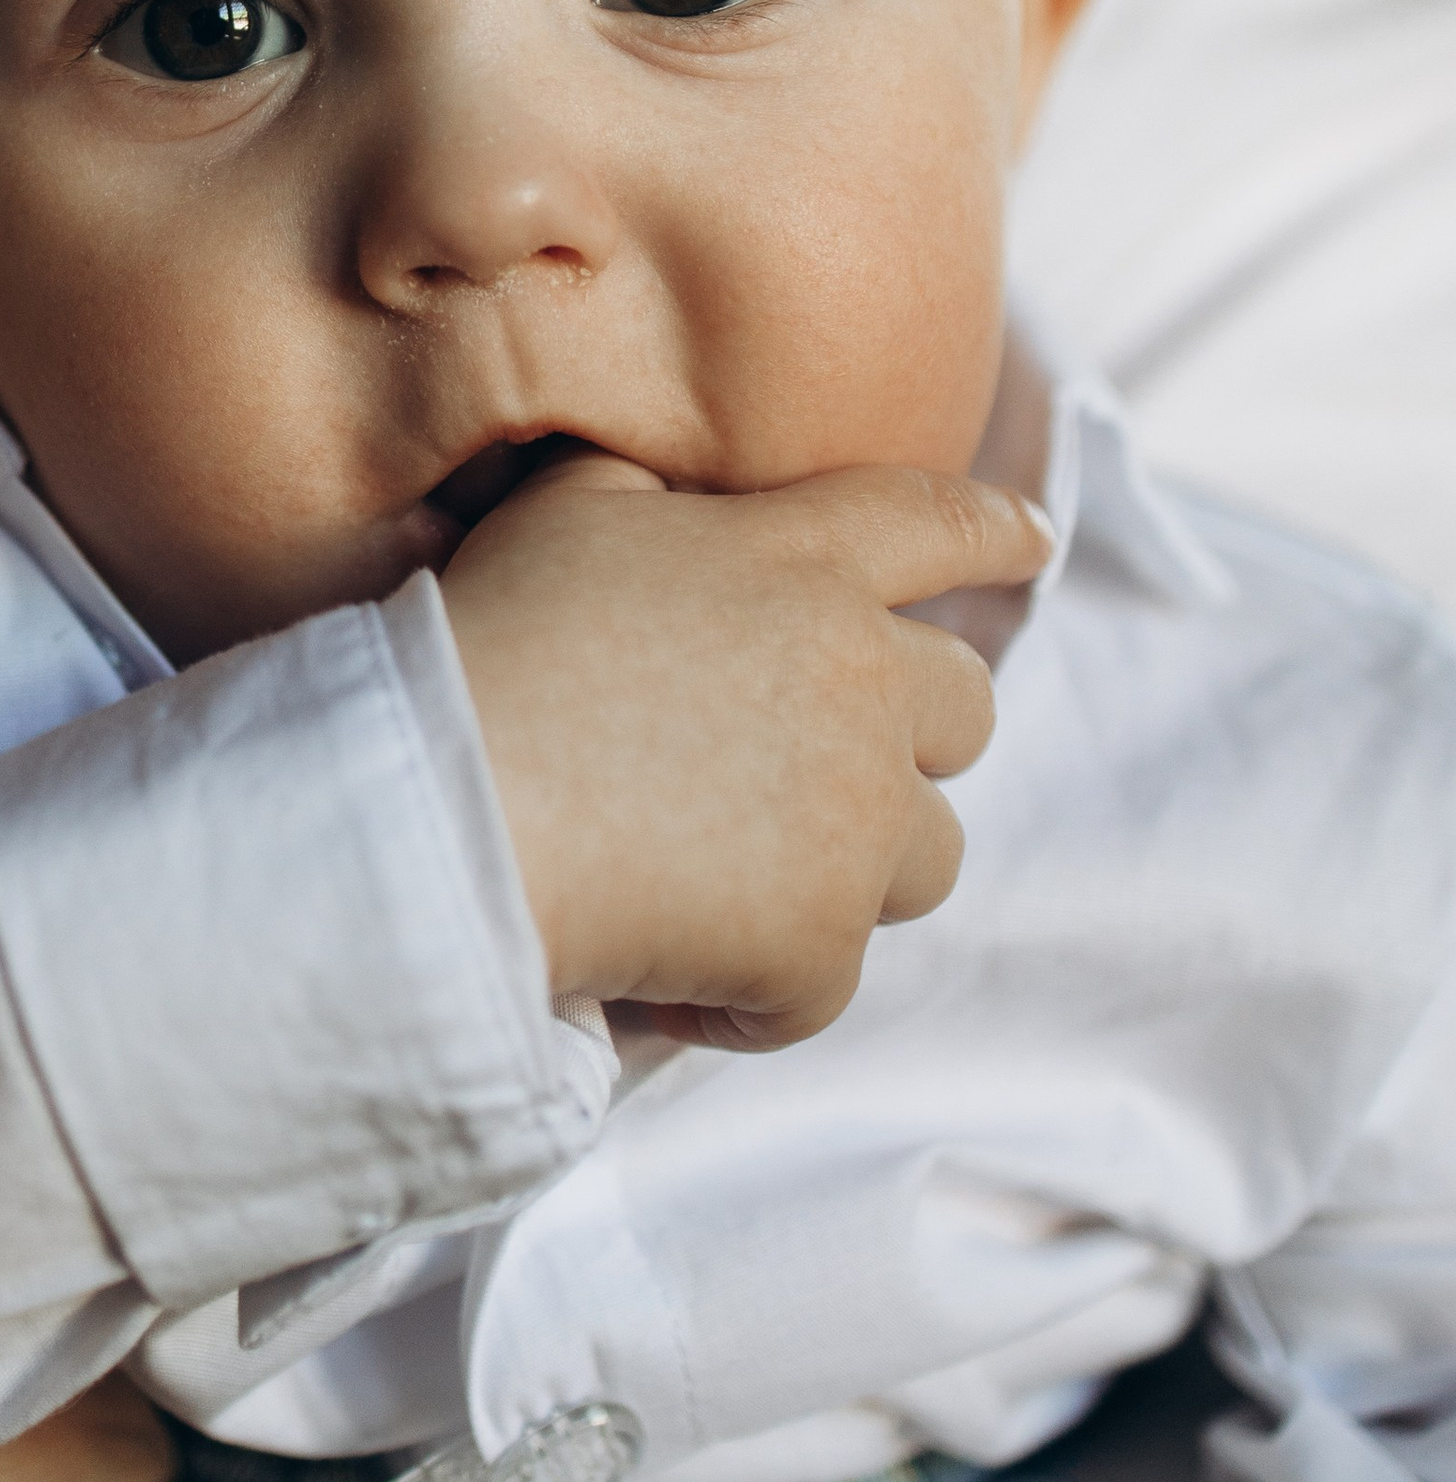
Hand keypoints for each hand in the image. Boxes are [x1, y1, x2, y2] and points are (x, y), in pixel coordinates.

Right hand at [440, 456, 1050, 1045]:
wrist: (449, 808)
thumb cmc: (488, 653)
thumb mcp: (562, 516)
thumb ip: (645, 489)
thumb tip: (668, 495)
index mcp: (802, 562)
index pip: (934, 521)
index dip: (993, 527)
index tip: (1033, 538)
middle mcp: (860, 677)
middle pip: (965, 709)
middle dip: (909, 741)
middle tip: (812, 774)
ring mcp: (856, 815)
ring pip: (926, 858)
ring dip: (848, 874)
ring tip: (726, 884)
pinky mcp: (824, 941)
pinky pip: (824, 984)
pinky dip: (753, 992)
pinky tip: (663, 971)